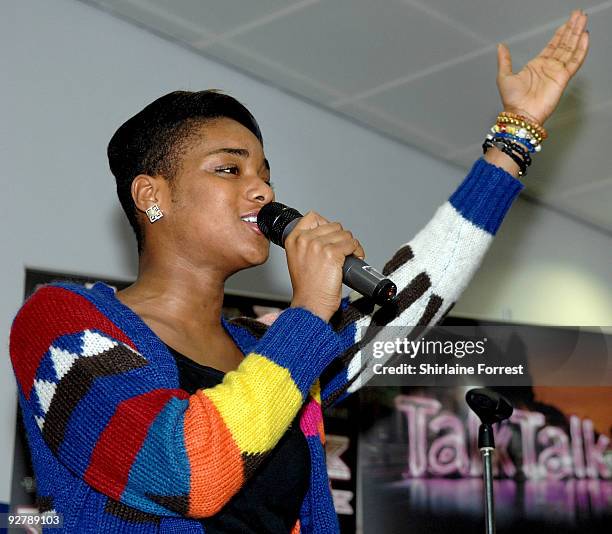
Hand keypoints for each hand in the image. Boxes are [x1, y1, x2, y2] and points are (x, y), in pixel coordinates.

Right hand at [286, 211, 364, 322]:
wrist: (310, 304)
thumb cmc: (307, 287)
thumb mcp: (298, 259)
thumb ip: (307, 244)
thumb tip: (328, 235)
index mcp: (293, 239)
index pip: (313, 217)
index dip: (326, 224)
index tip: (331, 235)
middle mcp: (304, 240)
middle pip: (333, 225)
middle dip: (342, 237)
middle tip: (343, 250)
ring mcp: (318, 246)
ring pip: (345, 234)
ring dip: (351, 245)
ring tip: (349, 256)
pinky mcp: (332, 254)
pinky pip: (352, 244)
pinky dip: (357, 251)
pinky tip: (355, 258)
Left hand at [496, 9, 589, 124]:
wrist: (520, 114)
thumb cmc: (512, 101)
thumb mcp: (504, 76)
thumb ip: (505, 60)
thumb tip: (501, 46)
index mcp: (537, 65)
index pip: (552, 45)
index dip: (560, 33)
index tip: (567, 22)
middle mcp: (549, 67)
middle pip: (564, 44)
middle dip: (571, 29)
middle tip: (579, 14)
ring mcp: (557, 72)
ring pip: (571, 49)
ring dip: (577, 34)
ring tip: (582, 19)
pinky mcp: (563, 78)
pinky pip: (575, 61)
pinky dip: (581, 49)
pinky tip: (584, 37)